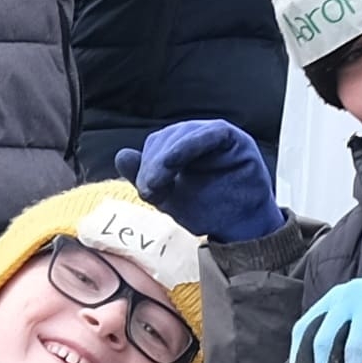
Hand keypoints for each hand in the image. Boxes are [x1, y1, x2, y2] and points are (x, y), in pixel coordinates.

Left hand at [125, 116, 281, 242]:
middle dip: (154, 164)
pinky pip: (211, 133)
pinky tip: (174, 160)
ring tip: (161, 184)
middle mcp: (199, 136)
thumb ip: (145, 178)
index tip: (145, 191)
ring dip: (167, 157)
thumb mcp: (169, 197)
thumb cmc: (208, 210)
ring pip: (184, 133)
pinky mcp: (235, 139)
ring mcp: (217, 136)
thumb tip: (121, 155)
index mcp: (182, 147)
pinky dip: (190, 144)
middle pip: (167, 138)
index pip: (157, 144)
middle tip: (151, 191)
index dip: (146, 164)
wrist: (240, 230)